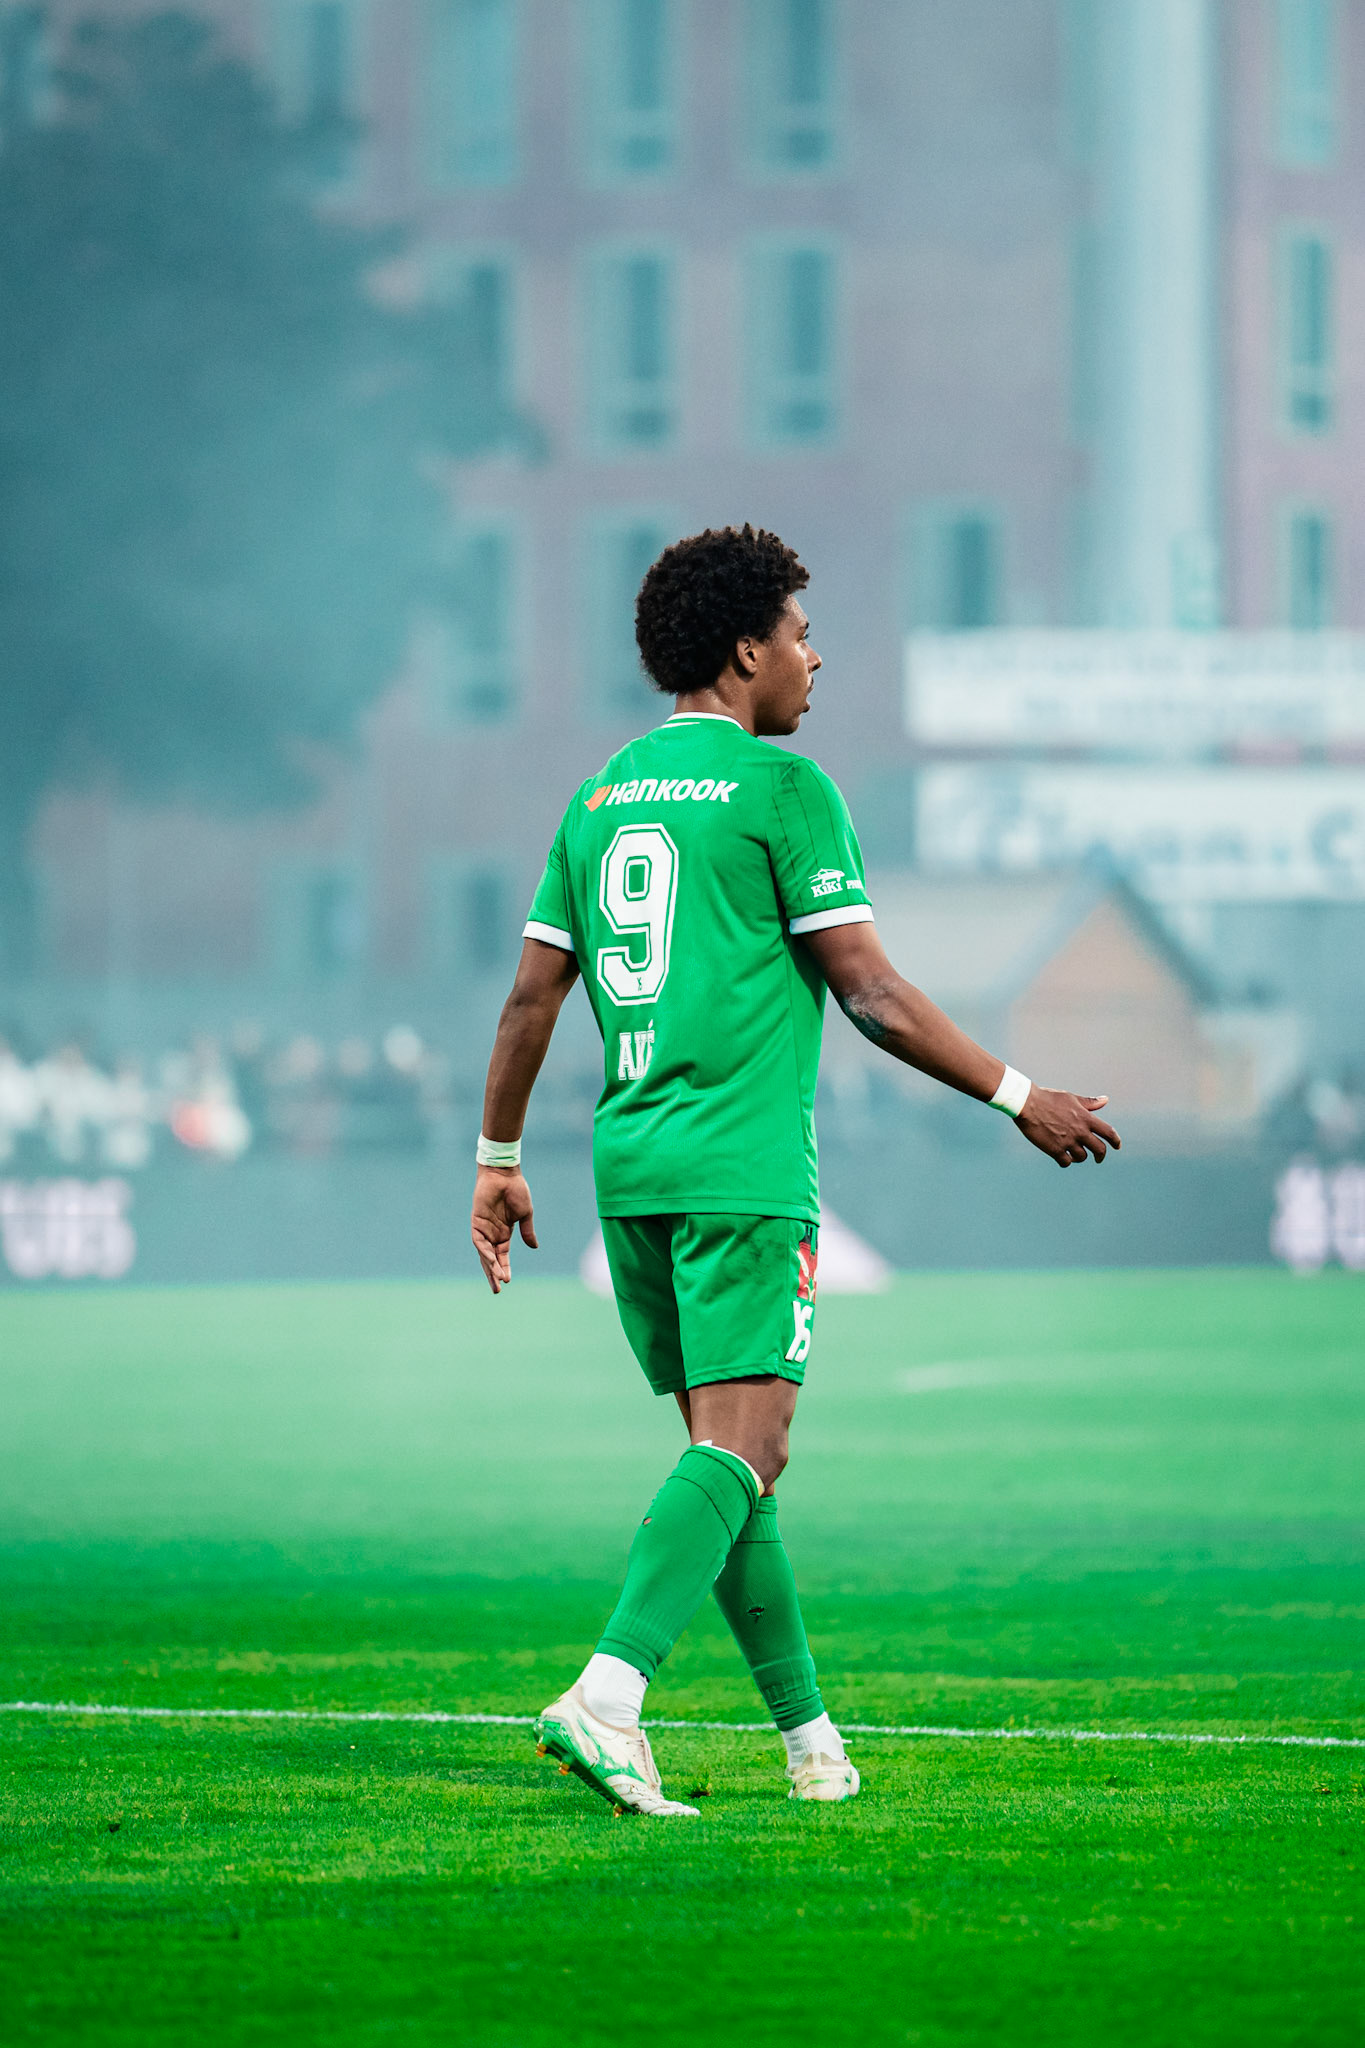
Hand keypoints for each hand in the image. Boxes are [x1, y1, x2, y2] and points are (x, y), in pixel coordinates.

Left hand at [471, 1166, 537, 1292]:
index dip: (505, 1268)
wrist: (505, 1174)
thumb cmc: (516, 1190)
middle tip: (497, 1291)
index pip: (502, 1256)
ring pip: (484, 1253)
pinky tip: (491, 1260)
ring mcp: (483, 1228)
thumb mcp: (525, 1214)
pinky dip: (485, 1251)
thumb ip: (527, 1231)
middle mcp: (492, 1233)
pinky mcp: (476, 1221)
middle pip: (490, 1259)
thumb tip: (534, 1248)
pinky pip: (479, 1241)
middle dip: (493, 1274)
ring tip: (497, 1279)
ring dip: (490, 1266)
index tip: (508, 1282)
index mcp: (504, 1233)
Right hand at [1015, 1088, 1120, 1167]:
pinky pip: (1066, 1162)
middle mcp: (1080, 1131)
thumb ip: (1089, 1102)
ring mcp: (1067, 1141)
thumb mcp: (1071, 1098)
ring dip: (1080, 1157)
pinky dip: (1066, 1161)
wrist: (1027, 1104)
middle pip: (1099, 1149)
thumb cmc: (1048, 1098)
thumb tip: (1105, 1100)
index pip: (1108, 1133)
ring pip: (1082, 1157)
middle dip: (1101, 1156)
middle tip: (1098, 1158)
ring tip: (1075, 1155)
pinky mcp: (1054, 1149)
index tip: (1117, 1146)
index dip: (1116, 1141)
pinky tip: (1062, 1158)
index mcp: (1086, 1118)